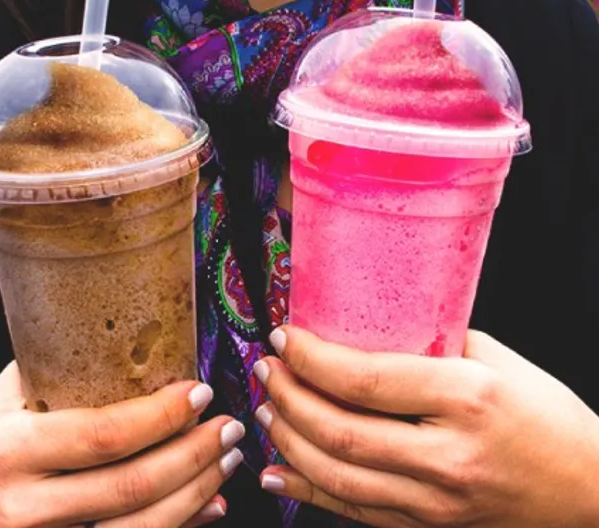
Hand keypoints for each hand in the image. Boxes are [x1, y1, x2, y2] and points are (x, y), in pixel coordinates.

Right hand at [0, 362, 244, 527]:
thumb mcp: (9, 394)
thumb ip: (66, 369)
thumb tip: (143, 341)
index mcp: (11, 447)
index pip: (103, 435)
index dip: (162, 417)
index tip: (199, 393)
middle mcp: (25, 504)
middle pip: (132, 487)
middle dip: (195, 455)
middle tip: (229, 427)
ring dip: (196, 492)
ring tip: (227, 460)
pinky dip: (180, 527)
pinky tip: (207, 503)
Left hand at [254, 326, 598, 526]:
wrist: (588, 490)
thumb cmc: (547, 414)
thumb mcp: (496, 359)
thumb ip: (431, 342)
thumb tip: (368, 326)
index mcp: (467, 398)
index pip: (365, 379)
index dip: (312, 358)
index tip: (284, 338)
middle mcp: (447, 455)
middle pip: (340, 430)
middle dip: (289, 395)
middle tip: (268, 369)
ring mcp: (436, 501)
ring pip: (337, 475)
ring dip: (289, 439)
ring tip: (267, 408)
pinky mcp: (428, 526)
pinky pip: (353, 511)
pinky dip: (308, 490)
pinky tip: (278, 471)